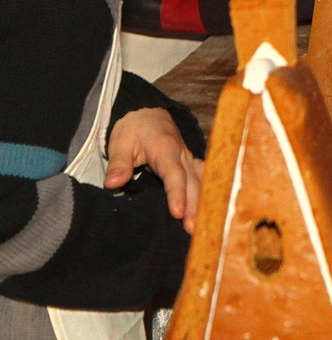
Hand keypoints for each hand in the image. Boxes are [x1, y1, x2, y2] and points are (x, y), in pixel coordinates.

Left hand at [106, 108, 202, 233]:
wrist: (145, 111)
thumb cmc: (132, 128)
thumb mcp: (120, 142)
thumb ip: (118, 164)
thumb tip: (112, 184)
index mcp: (166, 149)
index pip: (174, 175)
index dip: (177, 195)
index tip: (178, 213)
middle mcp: (182, 155)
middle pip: (192, 182)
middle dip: (194, 206)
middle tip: (193, 229)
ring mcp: (188, 158)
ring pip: (200, 181)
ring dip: (202, 202)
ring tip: (202, 224)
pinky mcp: (190, 162)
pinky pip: (203, 177)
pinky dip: (207, 191)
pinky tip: (210, 207)